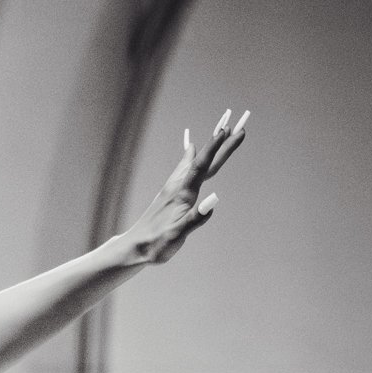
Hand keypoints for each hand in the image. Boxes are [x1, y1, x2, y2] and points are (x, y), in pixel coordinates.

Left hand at [125, 108, 248, 264]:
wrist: (134, 248)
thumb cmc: (156, 244)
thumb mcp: (178, 235)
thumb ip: (196, 218)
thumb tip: (214, 199)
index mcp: (183, 195)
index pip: (201, 166)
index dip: (214, 148)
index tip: (227, 130)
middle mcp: (178, 186)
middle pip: (203, 160)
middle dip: (221, 143)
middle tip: (238, 124)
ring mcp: (173, 188)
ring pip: (195, 161)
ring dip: (210, 146)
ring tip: (221, 129)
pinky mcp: (170, 193)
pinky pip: (185, 167)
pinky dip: (191, 154)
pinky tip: (189, 148)